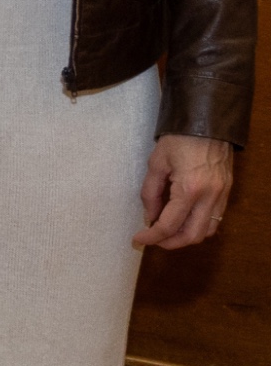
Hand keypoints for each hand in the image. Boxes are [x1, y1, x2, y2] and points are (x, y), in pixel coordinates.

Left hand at [137, 134, 235, 249]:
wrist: (207, 123)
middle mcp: (210, 197)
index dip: (152, 237)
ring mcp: (222, 195)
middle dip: (171, 242)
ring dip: (186, 236)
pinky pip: (215, 219)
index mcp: (190, 189)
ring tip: (167, 231)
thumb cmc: (179, 139)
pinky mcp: (226, 191)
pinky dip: (199, 225)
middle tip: (153, 239)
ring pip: (207, 231)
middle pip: (192, 235)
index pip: (170, 225)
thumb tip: (149, 216)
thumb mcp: (156, 164)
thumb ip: (150, 193)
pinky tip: (183, 219)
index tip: (138, 239)